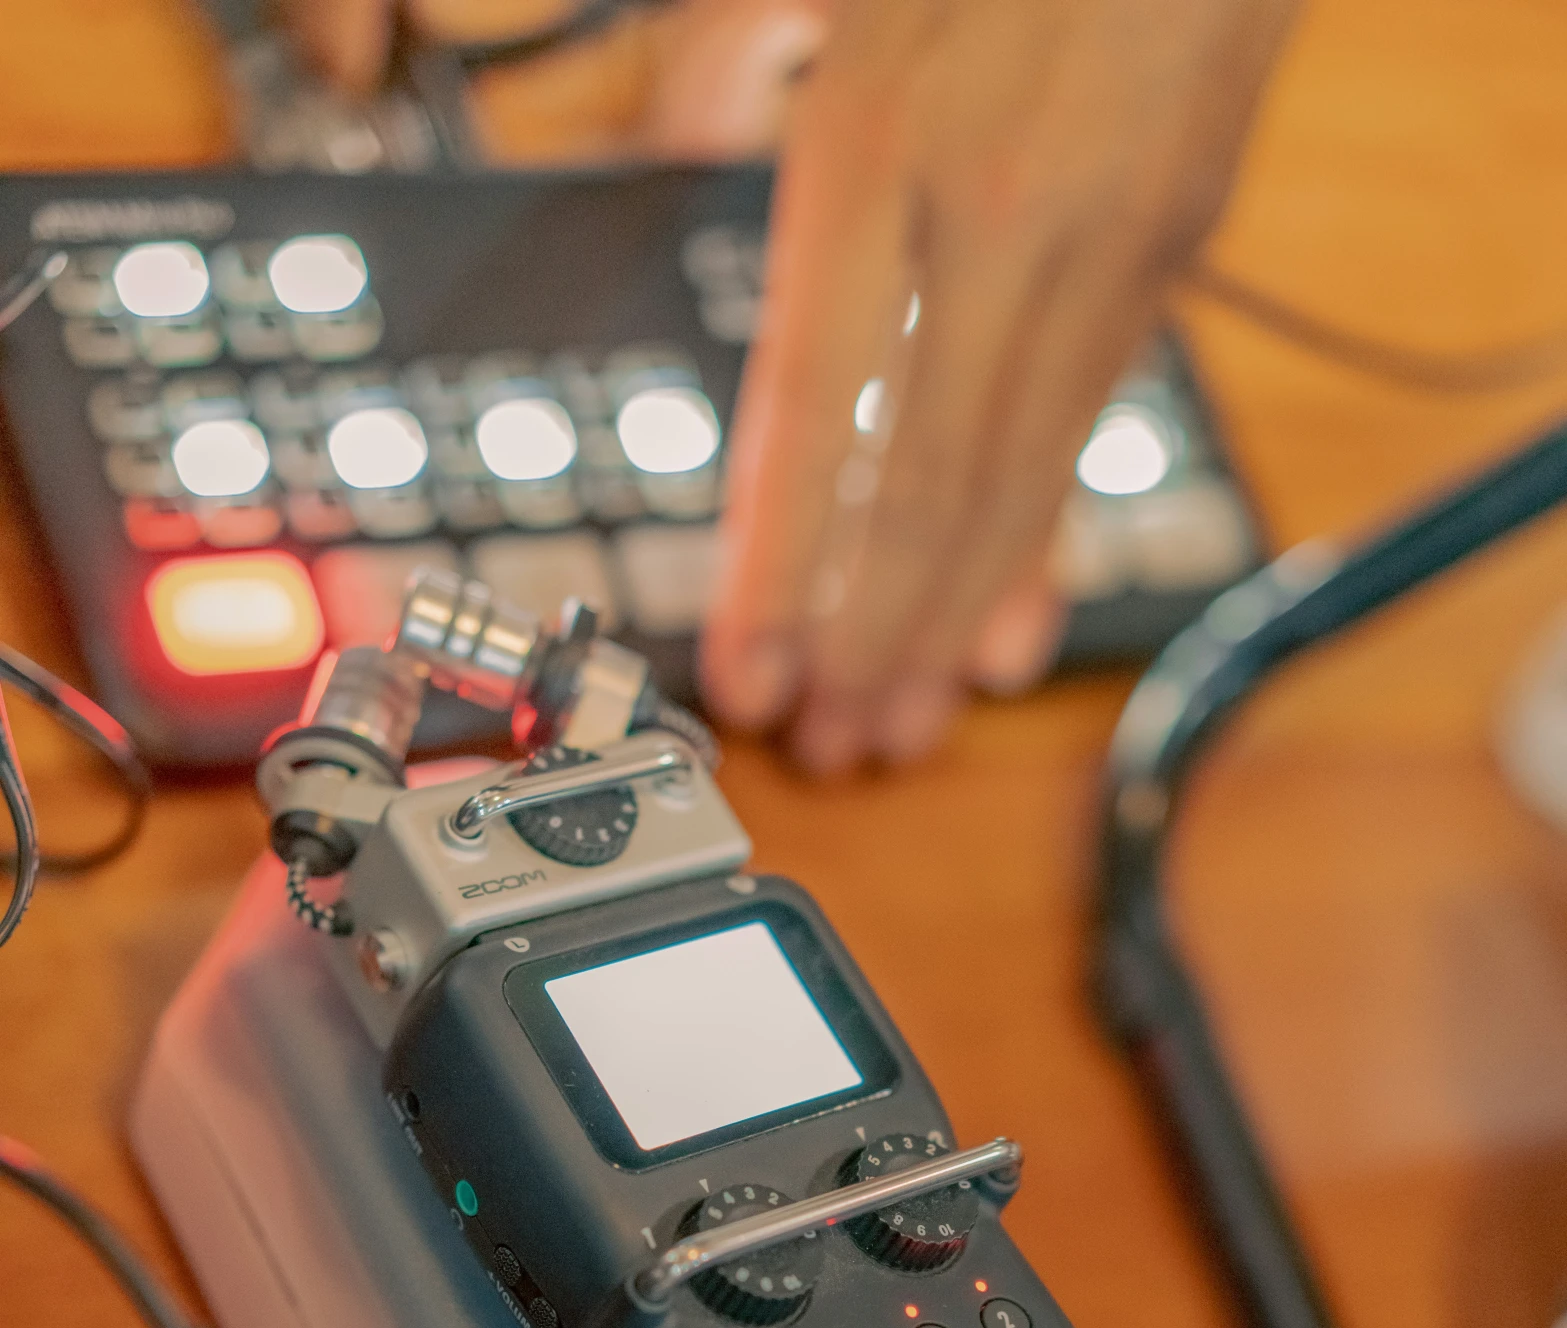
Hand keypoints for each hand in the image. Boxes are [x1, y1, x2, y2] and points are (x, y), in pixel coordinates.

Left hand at [700, 0, 1298, 769]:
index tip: (743, 672)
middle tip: (825, 745)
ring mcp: (1095, 249)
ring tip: (894, 723)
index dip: (775, 564)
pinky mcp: (1164, 256)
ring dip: (940, 625)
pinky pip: (1087, 436)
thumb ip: (721, 80)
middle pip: (915, 485)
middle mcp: (990, 219)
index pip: (808, 410)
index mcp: (877, 146)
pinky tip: (999, 634)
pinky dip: (1037, 549)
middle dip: (863, 637)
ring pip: (1007, 484)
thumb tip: (656, 160)